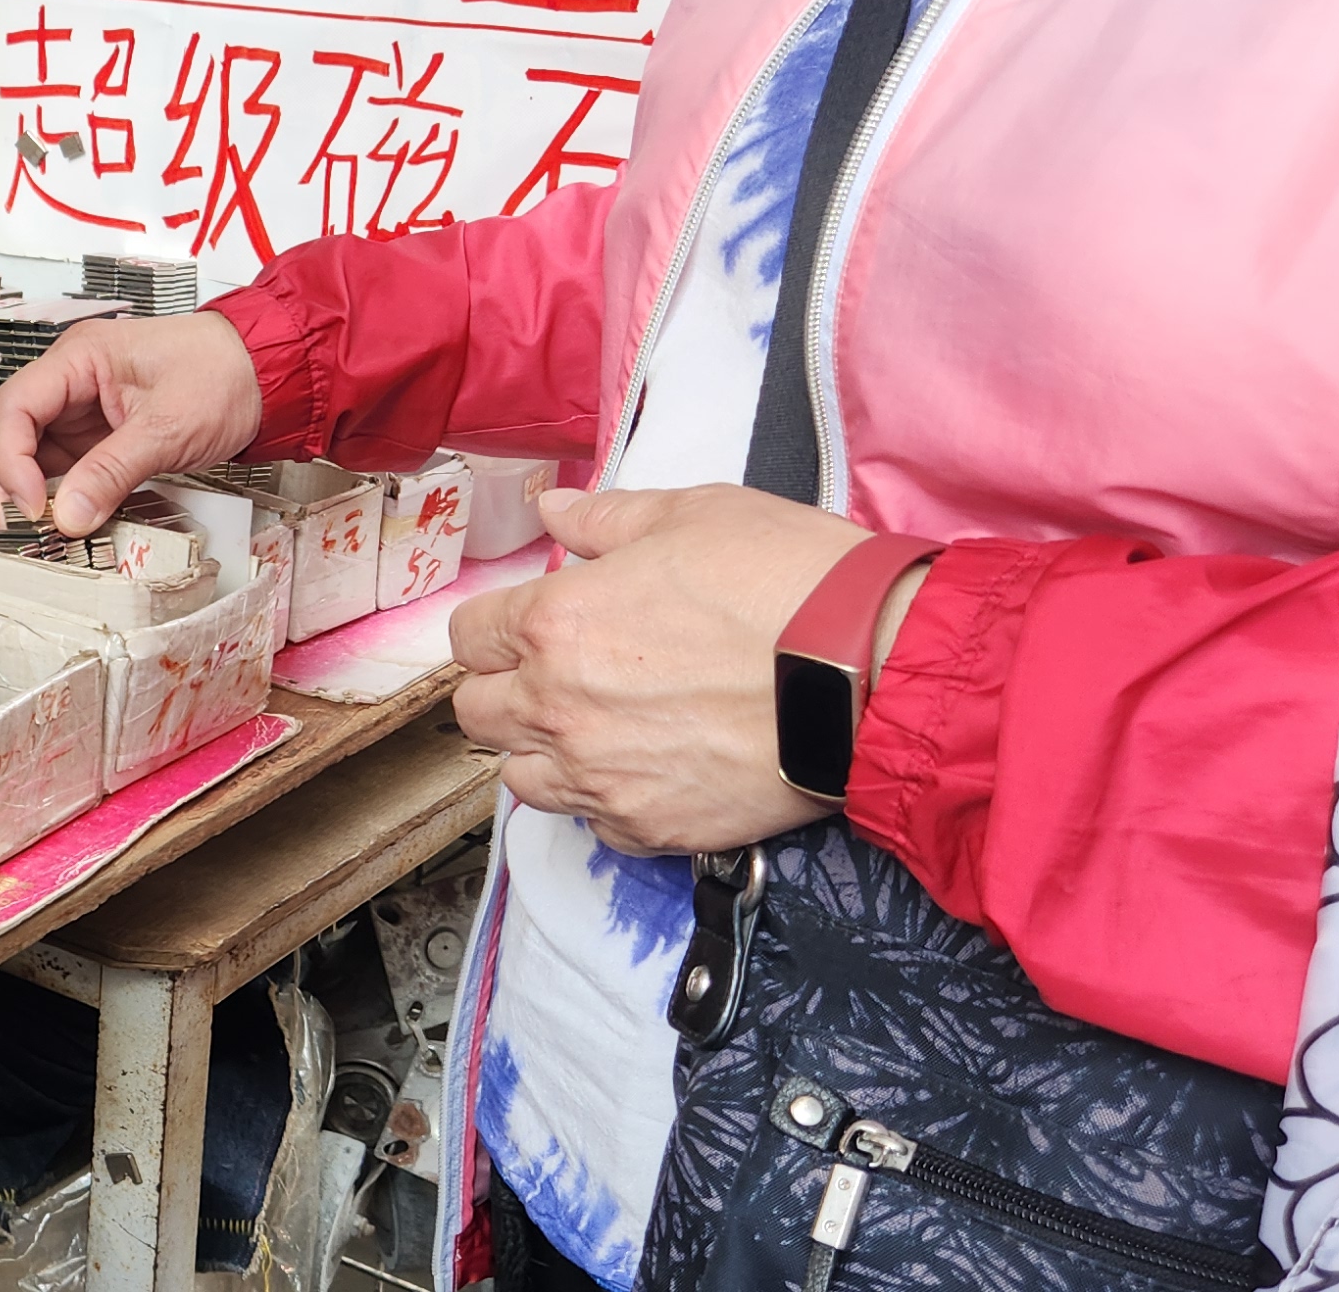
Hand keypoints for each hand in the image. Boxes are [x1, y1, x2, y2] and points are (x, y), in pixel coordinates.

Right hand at [0, 311, 260, 535]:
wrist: (266, 373)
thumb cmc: (224, 375)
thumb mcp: (168, 428)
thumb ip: (113, 472)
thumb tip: (68, 515)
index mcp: (79, 357)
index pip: (13, 407)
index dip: (9, 460)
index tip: (30, 505)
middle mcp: (70, 378)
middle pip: (2, 424)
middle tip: (13, 523)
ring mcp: (79, 406)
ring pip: (22, 446)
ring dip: (17, 485)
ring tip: (26, 525)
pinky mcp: (95, 432)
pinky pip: (55, 462)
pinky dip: (47, 491)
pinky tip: (50, 516)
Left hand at [449, 484, 898, 855]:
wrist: (870, 671)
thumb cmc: (788, 583)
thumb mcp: (692, 515)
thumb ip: (605, 520)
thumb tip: (553, 510)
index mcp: (555, 623)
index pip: (468, 637)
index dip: (496, 627)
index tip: (529, 625)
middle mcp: (560, 707)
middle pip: (478, 714)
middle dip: (506, 690)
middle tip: (558, 674)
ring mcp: (601, 776)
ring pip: (522, 778)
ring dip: (544, 751)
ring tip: (597, 726)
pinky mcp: (649, 827)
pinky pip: (591, 824)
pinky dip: (604, 800)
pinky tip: (644, 767)